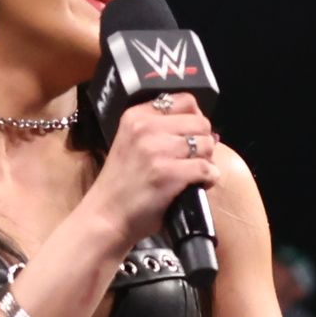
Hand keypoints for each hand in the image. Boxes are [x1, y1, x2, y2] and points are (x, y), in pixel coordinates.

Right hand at [83, 94, 225, 252]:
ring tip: (193, 173)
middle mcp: (146, 128)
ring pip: (207, 144)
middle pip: (200, 122)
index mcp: (136, 116)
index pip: (185, 101)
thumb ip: (161, 130)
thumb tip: (207, 130)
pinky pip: (207, 169)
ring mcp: (157, 150)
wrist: (106, 215)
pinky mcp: (169, 174)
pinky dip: (208, 179)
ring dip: (207, 161)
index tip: (190, 135)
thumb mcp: (131, 142)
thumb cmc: (122, 184)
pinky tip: (196, 186)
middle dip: (203, 141)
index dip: (195, 119)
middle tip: (193, 159)